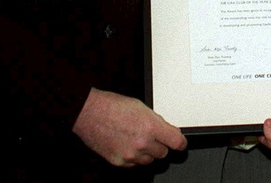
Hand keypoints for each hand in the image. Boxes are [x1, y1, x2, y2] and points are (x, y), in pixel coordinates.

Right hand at [72, 88, 186, 166]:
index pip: (177, 142)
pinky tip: (127, 144)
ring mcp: (130, 154)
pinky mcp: (119, 162)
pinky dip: (134, 157)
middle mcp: (142, 143)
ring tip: (136, 138)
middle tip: (151, 135)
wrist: (89, 113)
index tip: (180, 143)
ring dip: (147, 152)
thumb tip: (167, 132)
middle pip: (163, 153)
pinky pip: (135, 164)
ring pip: (149, 160)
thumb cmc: (113, 106)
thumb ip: (157, 122)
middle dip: (160, 144)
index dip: (181, 143)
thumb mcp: (142, 107)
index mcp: (150, 127)